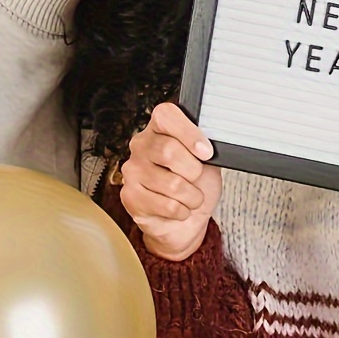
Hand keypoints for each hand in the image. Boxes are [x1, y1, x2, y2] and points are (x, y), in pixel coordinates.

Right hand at [120, 103, 220, 261]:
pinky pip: (166, 205)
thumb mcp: (208, 160)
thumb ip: (205, 148)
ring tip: (191, 197)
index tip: (206, 152)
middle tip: (197, 178)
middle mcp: (141, 144)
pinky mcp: (130, 196)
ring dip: (191, 196)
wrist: (184, 221)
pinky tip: (179, 208)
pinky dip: (182, 211)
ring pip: (171, 183)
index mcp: (159, 127)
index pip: (166, 115)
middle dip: (193, 170)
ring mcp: (132, 170)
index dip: (188, 133)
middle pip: (168, 150)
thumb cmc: (196, 185)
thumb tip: (207, 148)